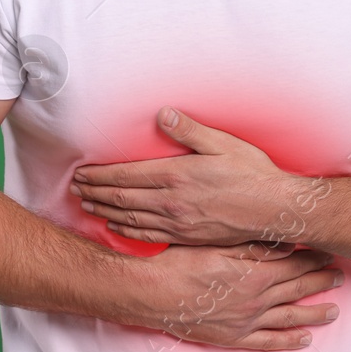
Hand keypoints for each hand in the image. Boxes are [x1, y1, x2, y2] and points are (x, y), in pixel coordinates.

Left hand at [72, 107, 321, 245]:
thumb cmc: (253, 173)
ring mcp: (178, 224)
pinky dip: (126, 232)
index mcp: (177, 175)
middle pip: (122, 197)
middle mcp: (172, 202)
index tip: (82, 172)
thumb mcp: (223, 143)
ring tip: (87, 205)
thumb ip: (190, 130)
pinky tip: (116, 227)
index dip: (100, 174)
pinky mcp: (187, 238)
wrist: (275, 211)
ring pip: (130, 219)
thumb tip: (163, 113)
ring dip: (105, 211)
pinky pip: (148, 237)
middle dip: (95, 192)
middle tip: (76, 188)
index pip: (126, 175)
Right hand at [131, 241, 344, 350]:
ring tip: (333, 310)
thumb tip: (287, 242)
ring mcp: (247, 321)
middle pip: (297, 288)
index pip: (294, 263)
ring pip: (289, 317)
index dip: (314, 257)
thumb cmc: (181, 262)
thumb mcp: (218, 243)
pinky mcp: (233, 337)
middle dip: (321, 281)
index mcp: (255, 272)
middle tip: (340, 276)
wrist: (153, 293)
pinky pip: (268, 342)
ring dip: (313, 312)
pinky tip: (303, 339)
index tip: (329, 252)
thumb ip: (255, 244)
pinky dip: (288, 341)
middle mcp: (256, 299)